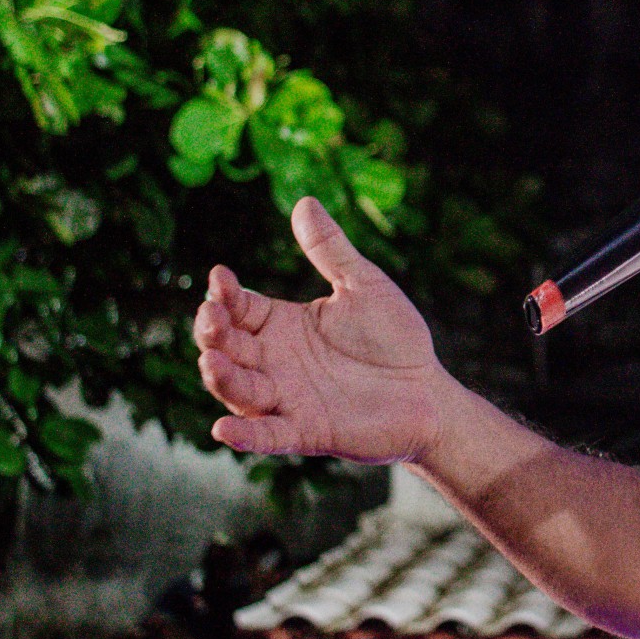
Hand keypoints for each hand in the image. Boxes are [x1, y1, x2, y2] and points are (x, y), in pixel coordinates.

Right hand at [195, 197, 448, 461]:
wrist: (428, 390)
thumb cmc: (394, 337)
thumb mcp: (363, 286)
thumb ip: (331, 251)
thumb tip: (304, 202)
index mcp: (281, 325)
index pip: (238, 307)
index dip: (224, 294)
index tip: (220, 277)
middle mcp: (274, 362)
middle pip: (227, 347)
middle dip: (213, 333)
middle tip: (212, 316)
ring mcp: (286, 398)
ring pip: (239, 390)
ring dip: (221, 377)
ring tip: (212, 360)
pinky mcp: (305, 432)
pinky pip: (267, 436)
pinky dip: (244, 436)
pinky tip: (222, 429)